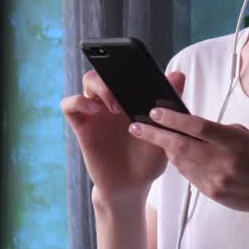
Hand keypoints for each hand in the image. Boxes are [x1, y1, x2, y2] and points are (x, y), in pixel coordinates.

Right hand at [61, 69, 186, 202]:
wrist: (133, 186)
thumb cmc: (149, 158)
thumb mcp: (165, 132)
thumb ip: (170, 104)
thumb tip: (178, 75)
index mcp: (132, 99)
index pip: (125, 70)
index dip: (128, 62)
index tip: (139, 67)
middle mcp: (112, 102)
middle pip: (105, 70)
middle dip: (114, 74)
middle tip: (127, 94)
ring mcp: (96, 113)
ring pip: (88, 82)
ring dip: (100, 87)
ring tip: (115, 106)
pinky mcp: (83, 127)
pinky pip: (70, 105)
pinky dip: (78, 101)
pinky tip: (93, 110)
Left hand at [126, 107, 248, 224]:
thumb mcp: (247, 137)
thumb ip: (220, 131)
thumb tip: (192, 124)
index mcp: (234, 141)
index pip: (197, 126)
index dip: (173, 119)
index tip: (155, 112)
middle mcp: (223, 161)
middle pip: (180, 145)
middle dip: (155, 135)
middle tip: (137, 127)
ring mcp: (216, 179)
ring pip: (180, 161)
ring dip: (166, 149)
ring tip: (156, 138)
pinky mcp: (211, 192)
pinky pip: (188, 175)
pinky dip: (180, 164)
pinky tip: (178, 156)